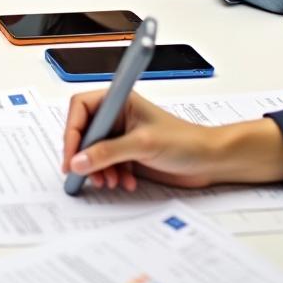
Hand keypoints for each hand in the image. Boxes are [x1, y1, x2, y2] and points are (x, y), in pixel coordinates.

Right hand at [62, 89, 282, 191]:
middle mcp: (118, 115)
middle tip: (86, 175)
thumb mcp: (143, 145)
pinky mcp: (128, 153)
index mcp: (120, 100)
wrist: (210, 160)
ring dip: (98, 169)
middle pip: (84, 132)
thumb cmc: (186, 141)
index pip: (81, 108)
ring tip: (110, 181)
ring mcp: (122, 135)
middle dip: (85, 156)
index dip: (72, 132)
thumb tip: (78, 161)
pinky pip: (106, 164)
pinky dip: (111, 175)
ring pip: (93, 152)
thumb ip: (108, 152)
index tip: (71, 156)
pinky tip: (125, 182)